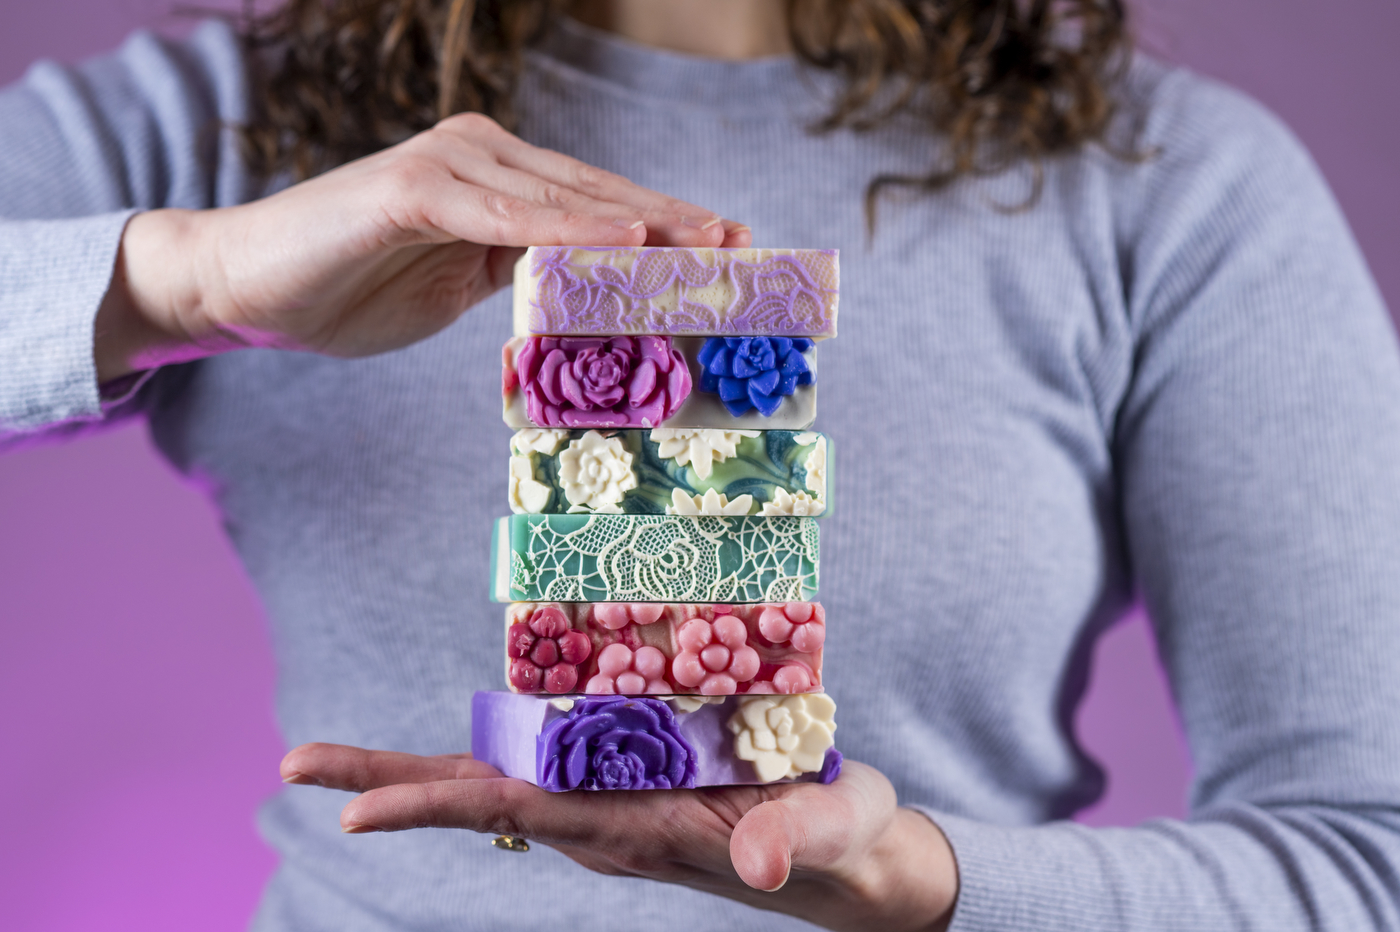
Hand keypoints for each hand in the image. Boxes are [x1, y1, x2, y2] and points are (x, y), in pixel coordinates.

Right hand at [95, 113, 749, 380]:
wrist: (248, 287)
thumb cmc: (351, 288)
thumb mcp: (456, 285)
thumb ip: (515, 272)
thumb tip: (579, 286)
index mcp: (495, 181)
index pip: (594, 203)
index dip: (663, 226)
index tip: (726, 251)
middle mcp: (481, 156)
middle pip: (594, 192)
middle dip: (672, 223)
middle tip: (741, 249)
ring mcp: (448, 164)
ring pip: (561, 197)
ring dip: (638, 224)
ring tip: (705, 247)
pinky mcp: (412, 187)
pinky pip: (503, 213)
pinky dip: (565, 228)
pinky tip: (622, 238)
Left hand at [280, 743, 958, 931]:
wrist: (846, 864)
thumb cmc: (842, 841)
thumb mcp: (832, 831)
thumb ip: (794, 837)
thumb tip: (754, 859)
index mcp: (639, 826)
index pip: (524, 812)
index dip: (439, 807)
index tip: (353, 814)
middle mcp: (606, 819)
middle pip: (482, 800)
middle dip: (389, 786)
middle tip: (293, 767)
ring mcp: (609, 806)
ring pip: (499, 783)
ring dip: (416, 770)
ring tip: (327, 758)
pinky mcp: (624, 788)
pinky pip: (538, 767)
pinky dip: (484, 748)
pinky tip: (451, 734)